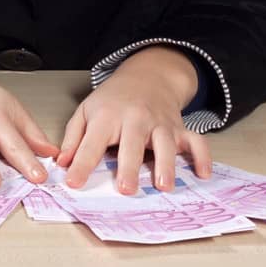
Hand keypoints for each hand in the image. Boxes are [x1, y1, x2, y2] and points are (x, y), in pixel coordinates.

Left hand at [56, 46, 213, 193]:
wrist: (147, 76)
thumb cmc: (114, 100)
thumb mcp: (86, 111)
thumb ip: (74, 138)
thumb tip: (62, 163)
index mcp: (108, 117)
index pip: (92, 143)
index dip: (82, 164)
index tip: (74, 183)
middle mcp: (136, 119)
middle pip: (132, 143)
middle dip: (129, 166)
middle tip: (126, 189)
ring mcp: (160, 124)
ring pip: (165, 143)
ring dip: (166, 164)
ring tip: (163, 186)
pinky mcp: (179, 129)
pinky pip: (195, 141)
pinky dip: (202, 156)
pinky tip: (203, 173)